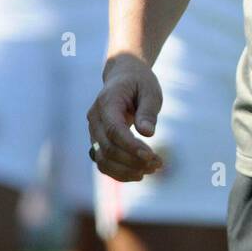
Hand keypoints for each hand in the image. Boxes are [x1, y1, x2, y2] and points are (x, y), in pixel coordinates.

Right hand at [87, 54, 163, 182]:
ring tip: (151, 170)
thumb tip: (148, 133)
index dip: (131, 146)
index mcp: (106, 102)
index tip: (151, 156)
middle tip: (158, 164)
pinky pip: (103, 162)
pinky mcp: (97, 141)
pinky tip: (139, 173)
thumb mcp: (150, 90)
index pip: (114, 130)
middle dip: (133, 160)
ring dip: (126, 170)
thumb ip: (148, 111)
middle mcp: (95, 119)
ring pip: (102, 159)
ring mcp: (93, 131)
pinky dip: (119, 172)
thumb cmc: (139, 82)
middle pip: (108, 148)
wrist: (124, 76)